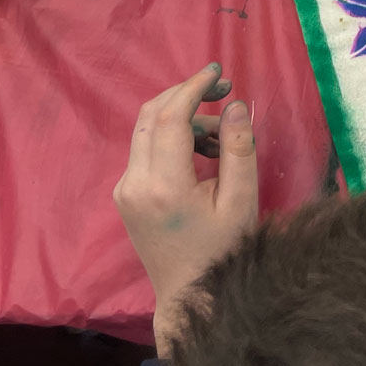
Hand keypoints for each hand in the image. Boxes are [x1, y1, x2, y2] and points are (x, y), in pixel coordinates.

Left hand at [113, 64, 258, 355]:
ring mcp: (124, 188)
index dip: (194, 87)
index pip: (172, 117)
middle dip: (186, 94)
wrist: (190, 295)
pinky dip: (173, 136)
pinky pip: (146, 149)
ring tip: (222, 130)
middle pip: (152, 115)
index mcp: (163, 184)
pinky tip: (202, 150)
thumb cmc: (223, 251)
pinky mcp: (126, 194)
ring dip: (182, 116)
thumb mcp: (241, 200)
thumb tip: (236, 106)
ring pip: (147, 130)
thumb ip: (239, 150)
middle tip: (224, 90)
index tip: (218, 71)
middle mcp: (134, 181)